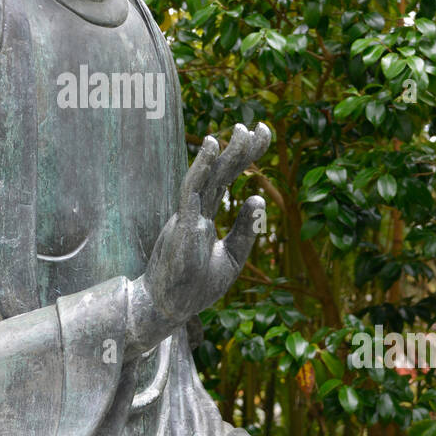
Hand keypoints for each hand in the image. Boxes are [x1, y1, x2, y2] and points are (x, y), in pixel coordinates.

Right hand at [128, 123, 270, 351]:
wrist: (171, 308)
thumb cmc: (197, 286)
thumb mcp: (232, 258)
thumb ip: (245, 229)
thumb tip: (258, 197)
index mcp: (206, 215)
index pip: (227, 178)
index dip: (245, 157)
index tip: (263, 134)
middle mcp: (196, 210)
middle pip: (221, 172)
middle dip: (241, 149)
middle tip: (262, 127)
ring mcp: (188, 215)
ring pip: (208, 177)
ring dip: (224, 152)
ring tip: (239, 129)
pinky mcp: (181, 224)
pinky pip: (192, 191)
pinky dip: (201, 168)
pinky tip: (212, 148)